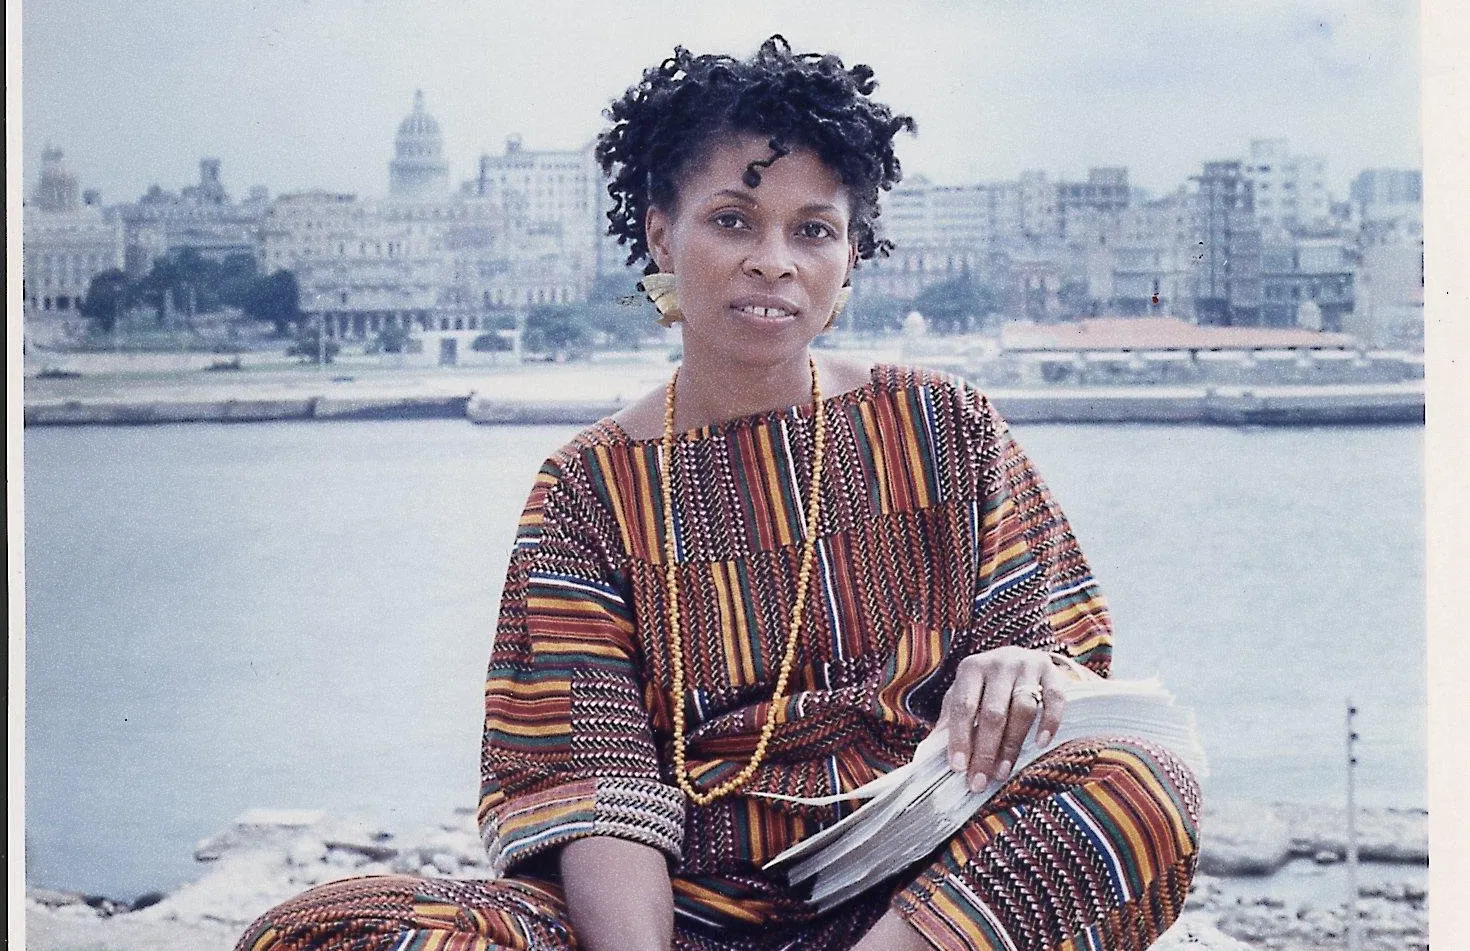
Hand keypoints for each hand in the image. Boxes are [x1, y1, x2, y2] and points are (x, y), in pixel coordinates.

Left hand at [938, 646, 1067, 792]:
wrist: (1022, 658)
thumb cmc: (987, 686)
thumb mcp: (965, 695)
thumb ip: (950, 720)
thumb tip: (931, 752)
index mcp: (972, 668)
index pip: (963, 706)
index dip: (960, 738)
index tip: (958, 767)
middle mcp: (999, 663)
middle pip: (993, 712)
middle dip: (985, 751)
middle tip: (979, 781)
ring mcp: (1027, 665)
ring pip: (1022, 708)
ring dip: (1012, 745)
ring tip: (1002, 772)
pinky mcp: (1052, 671)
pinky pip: (1055, 699)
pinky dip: (1049, 722)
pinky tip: (1040, 744)